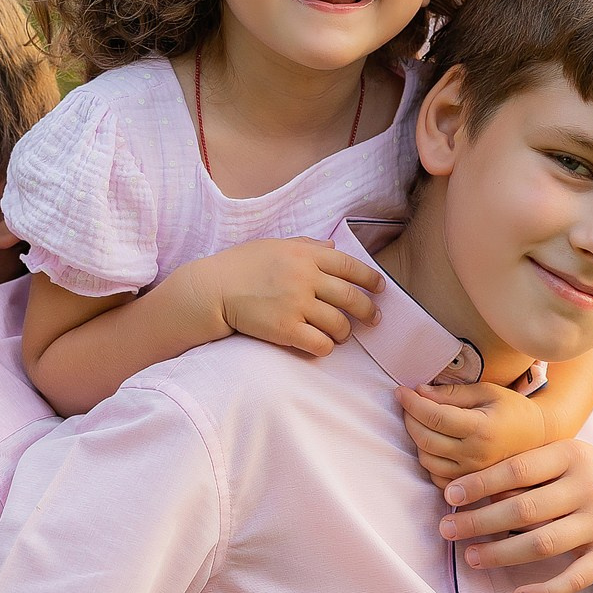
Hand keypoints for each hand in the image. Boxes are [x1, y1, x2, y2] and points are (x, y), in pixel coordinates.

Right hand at [186, 238, 382, 356]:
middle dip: (368, 311)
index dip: (371, 279)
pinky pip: (320, 344)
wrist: (213, 290)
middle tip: (373, 319)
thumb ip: (307, 245)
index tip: (380, 288)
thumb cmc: (241, 265)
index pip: (350, 267)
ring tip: (340, 334)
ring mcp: (296, 304)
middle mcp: (306, 278)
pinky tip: (321, 345)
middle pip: (352, 298)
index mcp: (306, 254)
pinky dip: (326, 347)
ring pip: (339, 325)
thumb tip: (332, 246)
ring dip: (345, 333)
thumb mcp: (275, 246)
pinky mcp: (285, 330)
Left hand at [398, 381, 549, 483]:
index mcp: (481, 429)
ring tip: (420, 420)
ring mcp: (472, 474)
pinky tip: (432, 442)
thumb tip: (420, 392)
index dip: (412, 402)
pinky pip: (435, 476)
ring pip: (426, 459)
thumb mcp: (486, 391)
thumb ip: (452, 393)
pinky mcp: (470, 484)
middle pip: (425, 439)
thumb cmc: (512, 409)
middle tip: (408, 402)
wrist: (538, 437)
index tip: (401, 391)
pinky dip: (427, 458)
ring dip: (415, 438)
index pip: (434, 416)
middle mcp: (475, 455)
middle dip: (409, 418)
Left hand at [438, 440, 592, 592]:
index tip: (449, 496)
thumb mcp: (570, 459)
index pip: (517, 469)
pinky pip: (573, 579)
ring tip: (473, 557)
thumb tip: (476, 488)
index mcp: (571, 456)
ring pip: (543, 544)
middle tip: (447, 530)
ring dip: (502, 554)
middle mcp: (587, 488)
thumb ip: (531, 468)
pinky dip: (544, 590)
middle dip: (480, 522)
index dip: (480, 483)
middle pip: (524, 509)